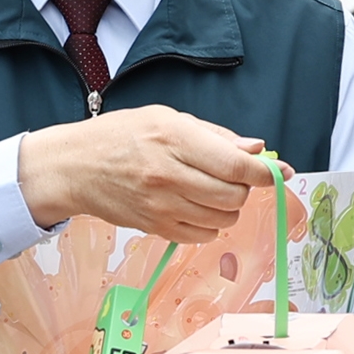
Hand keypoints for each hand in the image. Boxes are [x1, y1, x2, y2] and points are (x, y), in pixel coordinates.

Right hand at [16, 104, 273, 239]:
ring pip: (223, 218)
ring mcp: (161, 206)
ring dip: (228, 206)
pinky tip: (196, 207)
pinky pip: (204, 235)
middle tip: (232, 177)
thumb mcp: (165, 118)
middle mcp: (168, 175)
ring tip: (210, 191)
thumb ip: (214, 135)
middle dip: (244, 188)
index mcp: (173, 139)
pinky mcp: (155, 228)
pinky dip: (211, 224)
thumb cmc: (118, 136)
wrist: (73, 168)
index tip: (280, 172)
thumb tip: (255, 150)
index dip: (265, 172)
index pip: (235, 165)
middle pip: (234, 195)